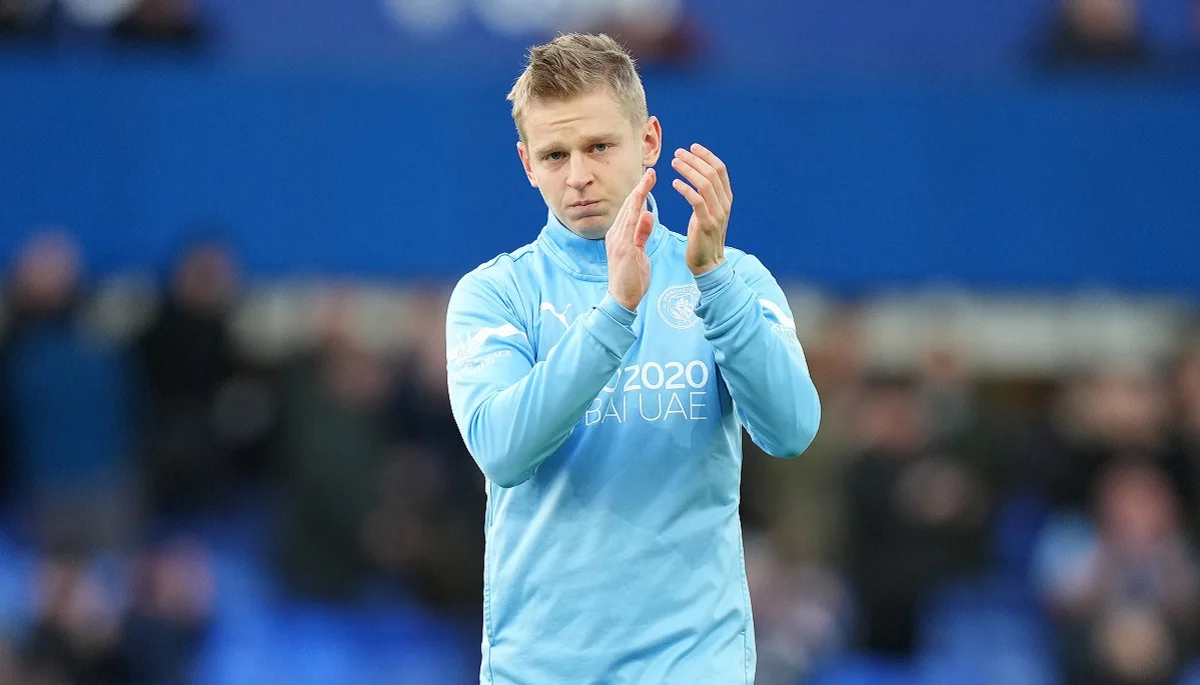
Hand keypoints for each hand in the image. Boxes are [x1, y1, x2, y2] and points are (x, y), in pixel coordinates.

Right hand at [606, 168, 656, 310]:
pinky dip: (637, 211)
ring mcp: (617, 241)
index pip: (631, 209)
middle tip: (651, 171)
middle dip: (640, 187)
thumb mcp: (639, 252)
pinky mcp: (623, 249)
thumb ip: (642, 234)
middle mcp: (616, 234)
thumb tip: (648, 215)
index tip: (650, 179)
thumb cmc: (631, 279)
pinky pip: (630, 226)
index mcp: (620, 235)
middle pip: (629, 206)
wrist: (622, 299)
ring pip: (629, 211)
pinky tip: (644, 200)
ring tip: (649, 178)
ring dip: (639, 193)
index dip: (640, 193)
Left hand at [671, 144, 730, 275]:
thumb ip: (706, 196)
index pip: (720, 169)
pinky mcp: (706, 224)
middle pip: (712, 173)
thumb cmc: (703, 237)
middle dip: (694, 159)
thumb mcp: (707, 212)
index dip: (706, 156)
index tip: (692, 147)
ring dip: (688, 170)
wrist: (708, 264)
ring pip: (705, 184)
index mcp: (726, 199)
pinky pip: (696, 201)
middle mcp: (725, 204)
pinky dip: (685, 189)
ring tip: (674, 163)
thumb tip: (696, 177)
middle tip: (678, 152)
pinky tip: (674, 183)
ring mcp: (717, 214)